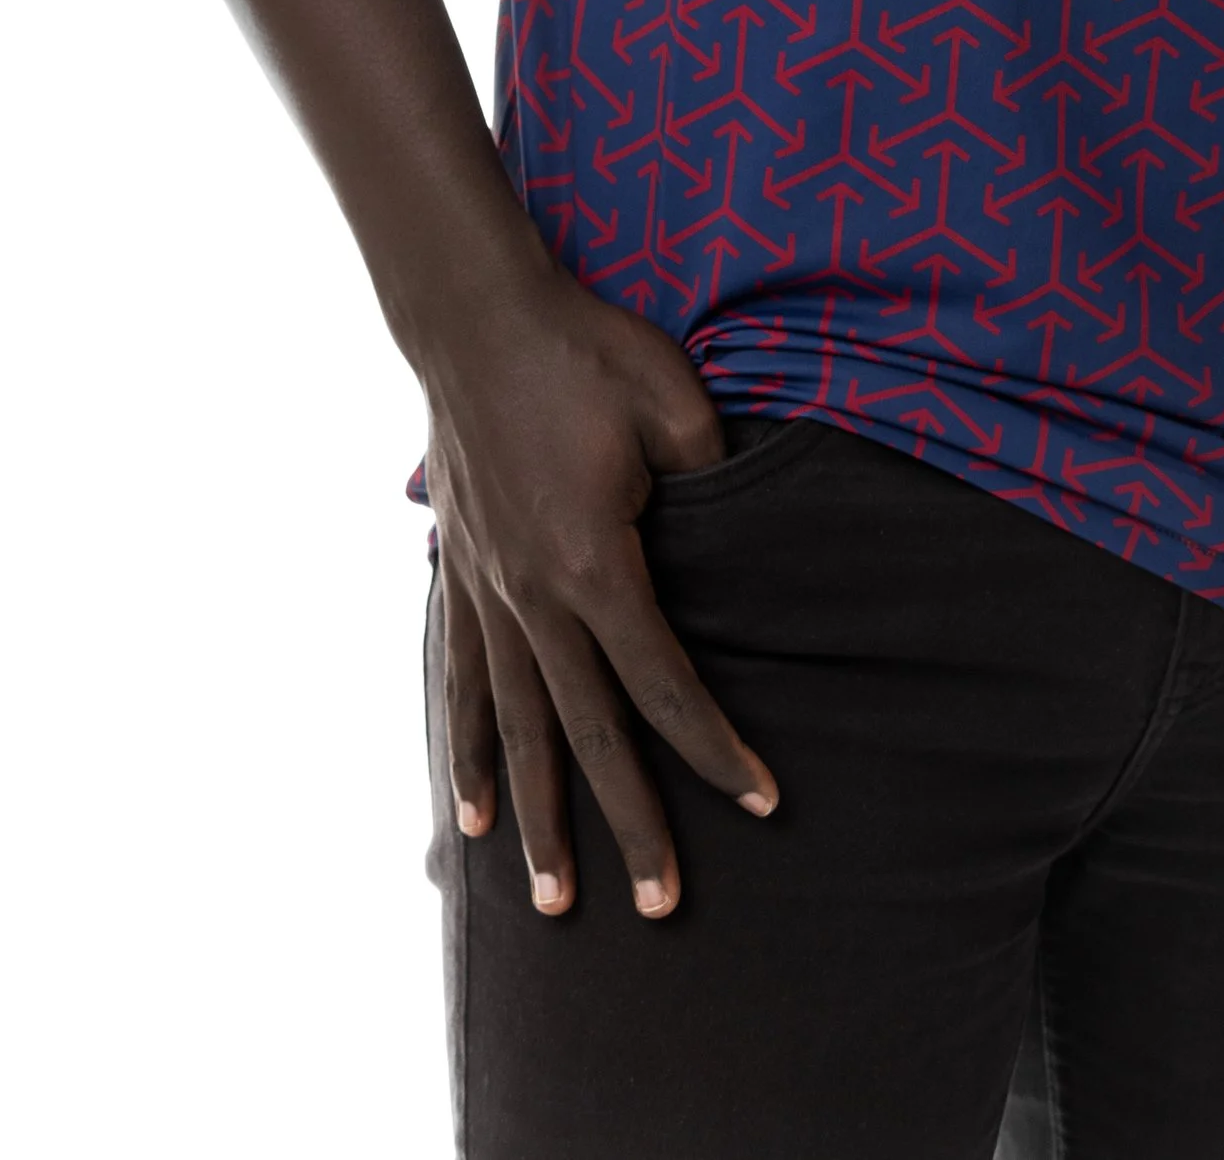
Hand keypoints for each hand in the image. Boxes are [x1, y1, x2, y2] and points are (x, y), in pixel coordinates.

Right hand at [421, 258, 779, 922]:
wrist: (476, 313)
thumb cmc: (584, 348)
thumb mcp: (674, 400)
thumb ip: (712, 477)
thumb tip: (739, 528)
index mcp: (596, 563)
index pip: (667, 684)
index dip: (717, 749)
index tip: (763, 803)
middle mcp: (534, 597)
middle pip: (590, 734)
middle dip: (631, 825)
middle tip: (660, 908)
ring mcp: (487, 591)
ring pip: (518, 729)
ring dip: (535, 818)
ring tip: (552, 899)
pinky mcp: (459, 573)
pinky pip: (465, 682)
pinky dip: (467, 750)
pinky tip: (464, 809)